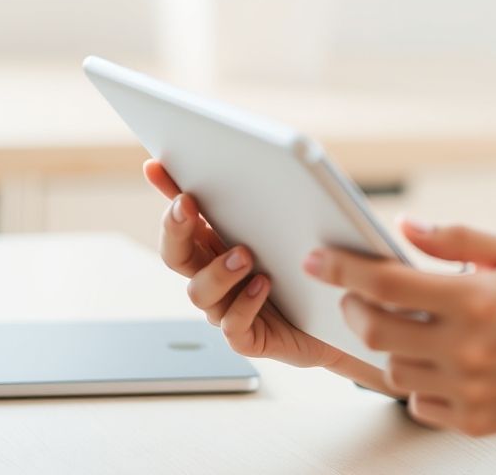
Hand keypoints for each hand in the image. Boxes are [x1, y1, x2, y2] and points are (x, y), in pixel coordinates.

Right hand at [143, 157, 342, 370]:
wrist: (337, 321)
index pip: (181, 217)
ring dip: (217, 271)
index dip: (166, 193)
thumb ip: (264, 201)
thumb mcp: (289, 228)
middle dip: (175, 229)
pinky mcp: (247, 337)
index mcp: (217, 245)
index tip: (158, 167)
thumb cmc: (308, 271)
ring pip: (198, 292)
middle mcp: (214, 277)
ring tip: (244, 254)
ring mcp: (226, 308)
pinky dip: (244, 303)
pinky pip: (233, 325)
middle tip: (187, 206)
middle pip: (175, 255)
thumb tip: (253, 158)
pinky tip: (263, 284)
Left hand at [304, 214, 495, 437]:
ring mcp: (470, 390)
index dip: (343, 267)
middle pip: (374, 330)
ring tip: (408, 326)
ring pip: (392, 371)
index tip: (319, 257)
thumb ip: (460, 239)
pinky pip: (420, 404)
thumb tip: (406, 226)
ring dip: (387, 346)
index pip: (386, 281)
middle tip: (357, 293)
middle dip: (353, 307)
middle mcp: (467, 347)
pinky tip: (440, 361)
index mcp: (477, 298)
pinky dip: (419, 382)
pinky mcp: (477, 421)